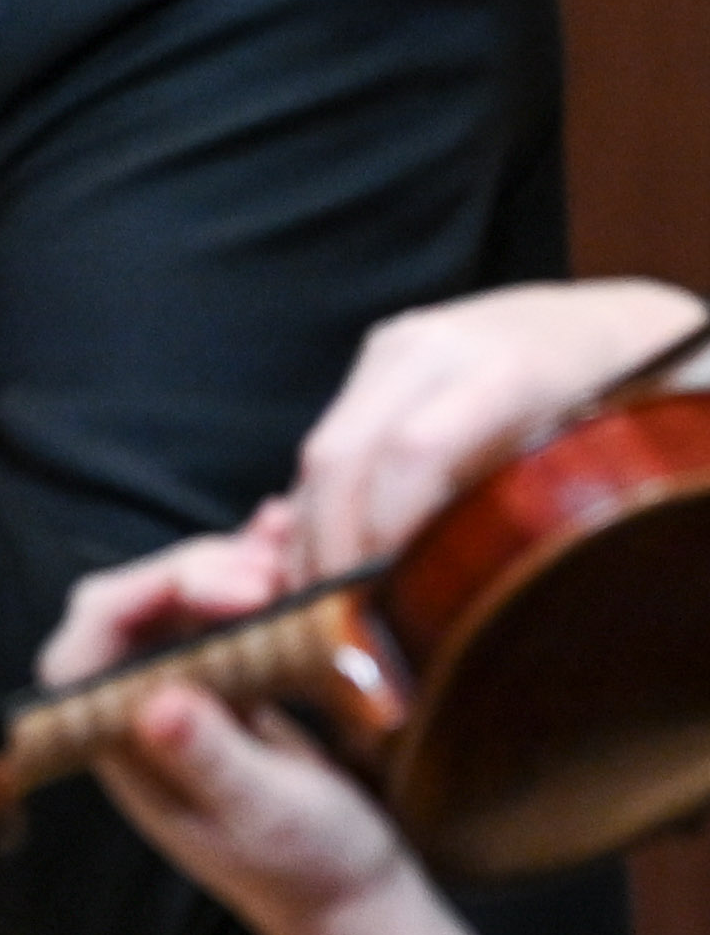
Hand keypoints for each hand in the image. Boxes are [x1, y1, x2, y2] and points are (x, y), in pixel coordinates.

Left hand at [47, 518, 510, 934]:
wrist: (360, 895)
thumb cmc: (309, 868)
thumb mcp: (264, 814)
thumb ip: (208, 760)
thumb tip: (155, 704)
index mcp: (121, 747)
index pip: (86, 651)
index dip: (135, 600)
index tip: (216, 585)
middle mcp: (137, 712)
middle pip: (132, 609)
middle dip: (192, 572)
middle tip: (267, 569)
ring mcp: (184, 693)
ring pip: (180, 601)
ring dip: (226, 562)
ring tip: (282, 540)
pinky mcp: (229, 684)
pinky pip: (229, 613)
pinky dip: (255, 574)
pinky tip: (285, 541)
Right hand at [277, 279, 707, 579]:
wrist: (609, 325)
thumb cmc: (621, 403)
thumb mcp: (594, 456)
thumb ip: (523, 505)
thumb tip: (445, 584)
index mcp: (508, 368)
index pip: (413, 452)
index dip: (382, 528)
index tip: (378, 595)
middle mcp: (439, 344)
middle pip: (342, 450)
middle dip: (326, 538)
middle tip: (330, 609)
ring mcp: (402, 341)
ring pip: (323, 443)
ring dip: (313, 522)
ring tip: (324, 588)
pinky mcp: (381, 351)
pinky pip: (332, 430)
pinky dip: (320, 494)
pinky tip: (330, 542)